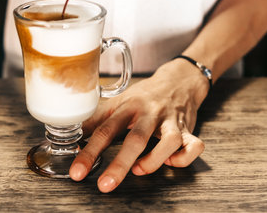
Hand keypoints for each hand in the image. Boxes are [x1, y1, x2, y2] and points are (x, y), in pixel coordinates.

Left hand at [69, 59, 207, 192]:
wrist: (177, 80)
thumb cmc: (144, 95)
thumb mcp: (118, 102)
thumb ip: (97, 120)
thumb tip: (72, 135)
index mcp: (128, 107)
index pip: (105, 129)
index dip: (89, 152)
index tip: (78, 172)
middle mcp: (149, 113)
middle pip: (136, 138)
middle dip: (119, 165)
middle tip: (105, 185)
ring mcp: (170, 121)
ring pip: (169, 141)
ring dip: (153, 161)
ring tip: (140, 170)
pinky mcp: (188, 128)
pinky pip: (194, 145)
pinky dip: (183, 158)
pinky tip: (171, 161)